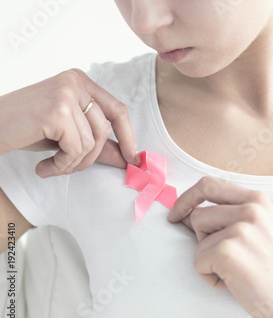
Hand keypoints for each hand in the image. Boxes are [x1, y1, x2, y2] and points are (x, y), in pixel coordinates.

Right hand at [0, 69, 140, 177]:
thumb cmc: (24, 129)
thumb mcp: (66, 134)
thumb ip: (96, 142)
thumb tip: (129, 158)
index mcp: (80, 81)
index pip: (117, 110)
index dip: (128, 136)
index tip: (134, 159)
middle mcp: (75, 82)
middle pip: (104, 130)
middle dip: (91, 157)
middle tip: (68, 167)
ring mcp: (67, 94)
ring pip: (91, 143)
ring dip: (73, 163)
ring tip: (52, 166)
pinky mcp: (57, 111)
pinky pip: (76, 149)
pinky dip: (61, 165)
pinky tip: (44, 167)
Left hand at [167, 176, 272, 317]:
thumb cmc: (269, 267)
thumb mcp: (255, 229)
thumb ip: (225, 215)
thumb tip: (185, 213)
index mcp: (257, 199)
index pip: (209, 185)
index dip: (187, 198)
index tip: (177, 214)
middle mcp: (250, 209)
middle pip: (198, 215)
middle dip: (202, 238)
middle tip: (226, 256)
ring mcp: (240, 229)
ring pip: (197, 239)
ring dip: (208, 259)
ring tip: (234, 269)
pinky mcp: (228, 251)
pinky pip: (198, 261)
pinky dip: (209, 276)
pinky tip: (233, 281)